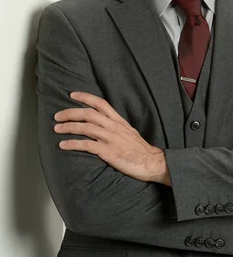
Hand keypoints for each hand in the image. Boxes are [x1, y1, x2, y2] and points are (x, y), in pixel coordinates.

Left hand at [54, 91, 170, 184]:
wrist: (152, 162)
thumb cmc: (140, 150)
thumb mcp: (129, 133)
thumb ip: (116, 127)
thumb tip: (103, 125)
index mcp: (119, 121)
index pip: (101, 103)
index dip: (86, 97)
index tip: (73, 94)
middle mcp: (114, 127)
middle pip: (89, 113)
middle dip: (71, 112)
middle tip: (58, 116)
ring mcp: (111, 138)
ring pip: (86, 127)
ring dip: (69, 127)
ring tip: (57, 128)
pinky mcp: (108, 152)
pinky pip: (87, 145)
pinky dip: (73, 144)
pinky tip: (63, 145)